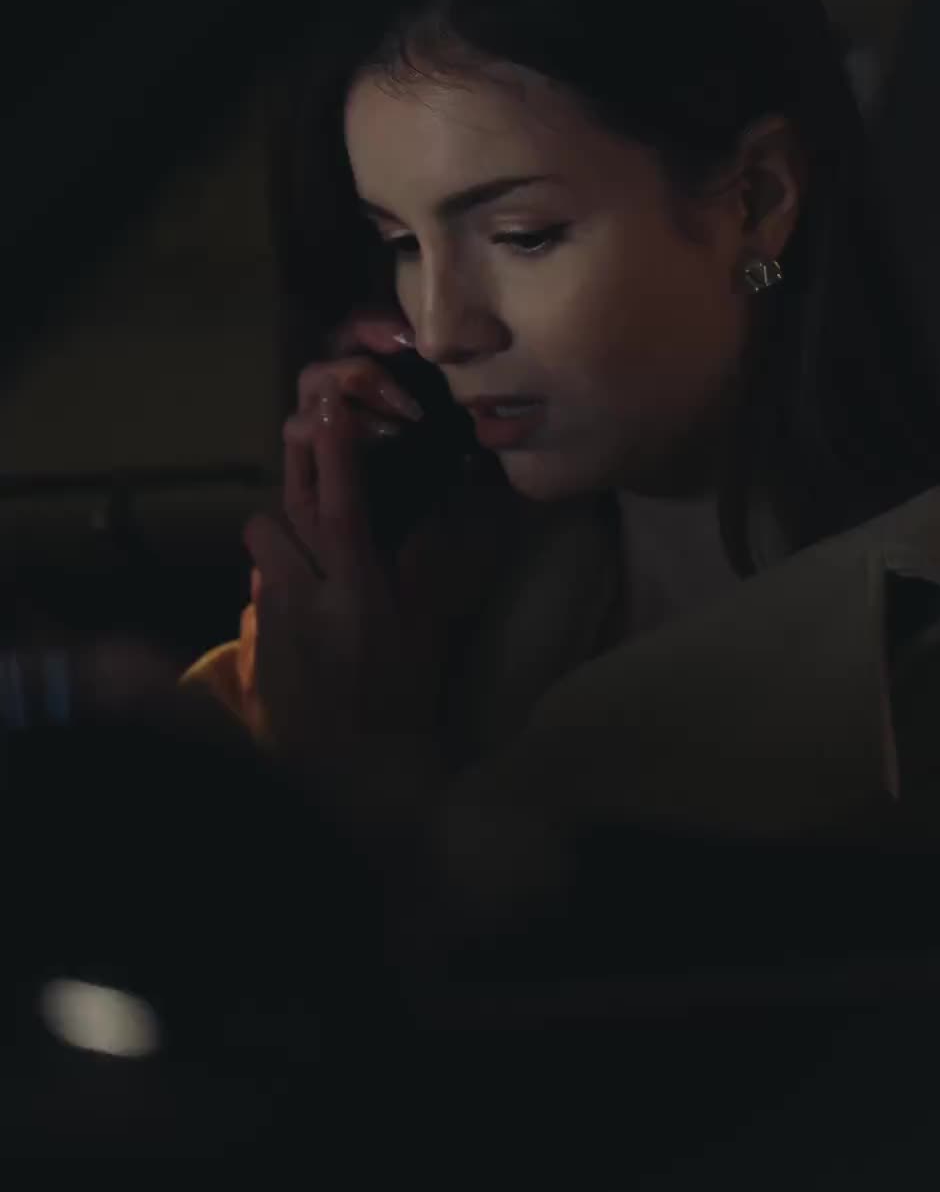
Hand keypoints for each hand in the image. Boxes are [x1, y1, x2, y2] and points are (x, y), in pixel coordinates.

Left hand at [243, 311, 437, 790]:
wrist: (346, 782)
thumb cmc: (400, 712)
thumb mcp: (424, 641)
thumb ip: (423, 576)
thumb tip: (437, 518)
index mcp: (357, 597)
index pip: (341, 509)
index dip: (336, 455)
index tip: (330, 409)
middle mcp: (305, 602)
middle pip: (279, 518)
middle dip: (295, 485)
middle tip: (313, 453)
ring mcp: (271, 623)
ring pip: (261, 550)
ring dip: (280, 540)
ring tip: (311, 550)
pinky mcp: (251, 646)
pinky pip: (259, 588)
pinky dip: (278, 582)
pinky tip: (303, 603)